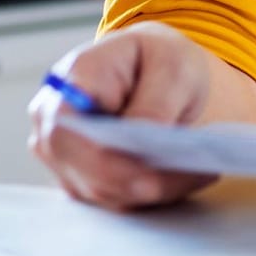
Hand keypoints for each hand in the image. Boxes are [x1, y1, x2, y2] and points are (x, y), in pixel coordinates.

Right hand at [28, 21, 218, 209]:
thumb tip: (146, 145)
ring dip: (154, 189)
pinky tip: (187, 176)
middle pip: (84, 175)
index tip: (148, 180)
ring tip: (200, 172)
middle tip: (195, 176)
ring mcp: (65, 157)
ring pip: (103, 193)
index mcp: (68, 84)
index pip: (67, 136)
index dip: (103, 165)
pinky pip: (116, 197)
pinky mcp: (85, 178)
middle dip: (139, 184)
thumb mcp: (172, 66)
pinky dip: (153, 191)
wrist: (154, 66)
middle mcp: (54, 125)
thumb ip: (156, 103)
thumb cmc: (158, 58)